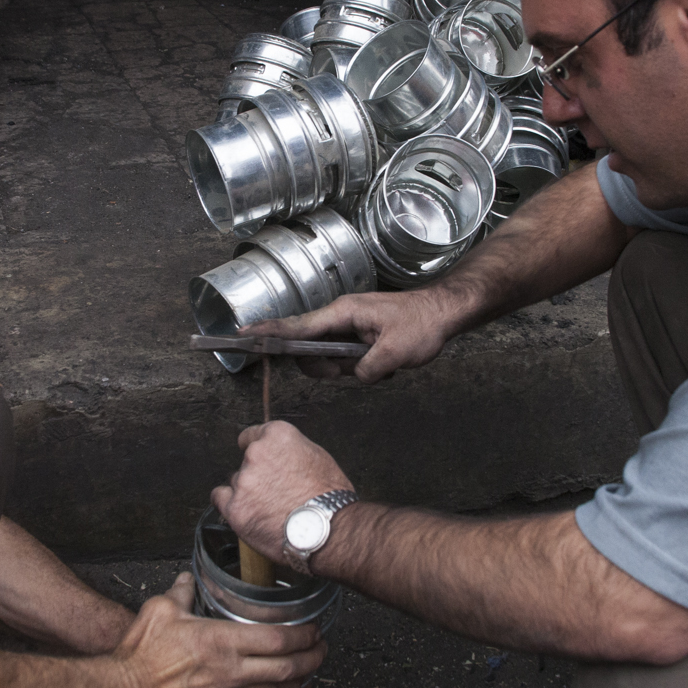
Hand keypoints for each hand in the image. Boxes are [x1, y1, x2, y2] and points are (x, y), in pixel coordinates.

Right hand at [112, 573, 324, 687]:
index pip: (278, 638)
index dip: (302, 635)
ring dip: (300, 680)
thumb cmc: (142, 653)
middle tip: (321, 649)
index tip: (313, 629)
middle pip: (288, 668)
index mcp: (222, 641)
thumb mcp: (160, 610)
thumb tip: (187, 579)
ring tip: (309, 669)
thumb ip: (180, 592)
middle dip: (312, 659)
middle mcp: (232, 671)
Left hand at [212, 421, 352, 560]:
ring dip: (246, 492)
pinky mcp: (235, 507)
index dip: (256, 450)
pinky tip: (244, 511)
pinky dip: (229, 504)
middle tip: (274, 492)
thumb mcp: (317, 458)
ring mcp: (244, 481)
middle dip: (256, 475)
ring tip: (268, 509)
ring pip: (235, 482)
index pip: (252, 436)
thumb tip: (281, 457)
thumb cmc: (329, 497)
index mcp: (278, 436)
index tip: (258, 459)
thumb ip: (291, 451)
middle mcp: (256, 453)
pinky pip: (220, 498)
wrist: (327, 529)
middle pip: (245, 462)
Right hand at [242, 287, 460, 381]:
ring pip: (328, 356)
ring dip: (346, 369)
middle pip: (309, 348)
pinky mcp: (358, 335)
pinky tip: (383, 362)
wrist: (443, 313)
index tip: (244, 335)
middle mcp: (340, 317)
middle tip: (355, 368)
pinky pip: (345, 357)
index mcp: (343, 312)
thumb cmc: (421, 325)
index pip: (297, 326)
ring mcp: (348, 326)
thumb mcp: (394, 353)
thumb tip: (352, 375)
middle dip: (325, 366)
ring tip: (378, 364)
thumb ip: (365, 369)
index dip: (269, 333)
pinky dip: (360, 366)